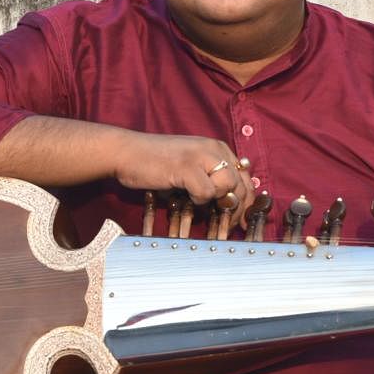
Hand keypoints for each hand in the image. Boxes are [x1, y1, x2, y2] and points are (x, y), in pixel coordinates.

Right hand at [114, 133, 253, 225]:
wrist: (126, 152)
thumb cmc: (156, 163)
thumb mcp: (191, 167)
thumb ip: (211, 179)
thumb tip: (231, 204)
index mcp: (218, 148)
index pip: (245, 178)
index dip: (247, 202)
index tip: (244, 221)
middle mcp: (214, 149)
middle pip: (241, 185)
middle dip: (236, 210)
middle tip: (227, 225)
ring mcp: (201, 156)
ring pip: (227, 186)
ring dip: (214, 200)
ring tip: (196, 201)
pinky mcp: (187, 166)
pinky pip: (206, 192)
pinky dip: (197, 200)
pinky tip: (183, 194)